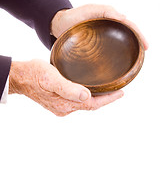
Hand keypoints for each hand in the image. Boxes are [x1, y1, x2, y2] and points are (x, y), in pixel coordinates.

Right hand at [9, 59, 123, 115]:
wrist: (21, 77)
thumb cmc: (35, 74)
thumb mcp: (51, 78)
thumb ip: (68, 88)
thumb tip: (86, 96)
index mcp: (65, 103)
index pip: (93, 104)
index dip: (108, 99)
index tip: (121, 93)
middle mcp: (64, 107)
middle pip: (90, 105)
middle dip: (104, 99)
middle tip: (116, 91)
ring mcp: (60, 106)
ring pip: (84, 103)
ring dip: (95, 98)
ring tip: (106, 90)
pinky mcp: (57, 101)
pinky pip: (76, 100)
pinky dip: (86, 95)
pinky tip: (88, 89)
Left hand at [51, 4, 147, 49]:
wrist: (59, 24)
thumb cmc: (74, 15)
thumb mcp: (91, 9)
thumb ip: (106, 11)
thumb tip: (125, 17)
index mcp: (109, 19)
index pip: (128, 25)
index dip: (139, 34)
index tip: (146, 46)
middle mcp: (108, 28)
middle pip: (126, 34)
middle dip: (137, 41)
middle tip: (143, 52)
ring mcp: (102, 37)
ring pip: (118, 42)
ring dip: (128, 48)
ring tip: (135, 57)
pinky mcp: (95, 45)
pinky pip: (108, 49)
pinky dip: (115, 53)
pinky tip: (118, 60)